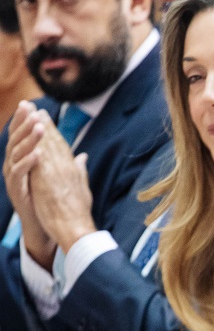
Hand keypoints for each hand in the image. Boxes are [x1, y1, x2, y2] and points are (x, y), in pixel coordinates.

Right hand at [2, 102, 53, 266]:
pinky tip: (37, 153)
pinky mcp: (16, 190)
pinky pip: (19, 173)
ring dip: (28, 139)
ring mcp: (14, 178)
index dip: (26, 121)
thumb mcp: (60, 179)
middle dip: (24, 123)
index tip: (33, 105)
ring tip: (39, 127)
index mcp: (24, 160)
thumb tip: (82, 154)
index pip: (24, 136)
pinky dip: (28, 162)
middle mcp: (15, 165)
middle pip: (16, 140)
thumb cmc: (51, 202)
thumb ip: (68, 165)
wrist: (45, 225)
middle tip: (30, 108)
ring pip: (16, 153)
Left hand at [27, 108, 95, 249]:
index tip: (45, 118)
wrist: (76, 228)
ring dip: (37, 130)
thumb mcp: (82, 189)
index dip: (52, 131)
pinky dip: (34, 146)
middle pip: (53, 142)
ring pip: (46, 146)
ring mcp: (57, 173)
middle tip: (35, 109)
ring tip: (30, 115)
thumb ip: (81, 171)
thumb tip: (82, 158)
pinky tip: (27, 136)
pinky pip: (39, 159)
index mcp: (73, 170)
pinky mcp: (47, 180)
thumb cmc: (79, 213)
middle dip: (43, 124)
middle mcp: (67, 168)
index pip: (61, 146)